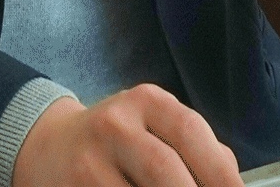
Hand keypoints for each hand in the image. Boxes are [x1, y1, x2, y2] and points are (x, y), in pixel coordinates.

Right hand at [12, 85, 243, 186]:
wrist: (49, 146)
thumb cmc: (118, 140)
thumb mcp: (154, 126)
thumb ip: (193, 147)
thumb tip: (230, 177)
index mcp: (147, 101)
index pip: (190, 132)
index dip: (219, 172)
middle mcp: (115, 124)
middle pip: (163, 170)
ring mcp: (88, 161)